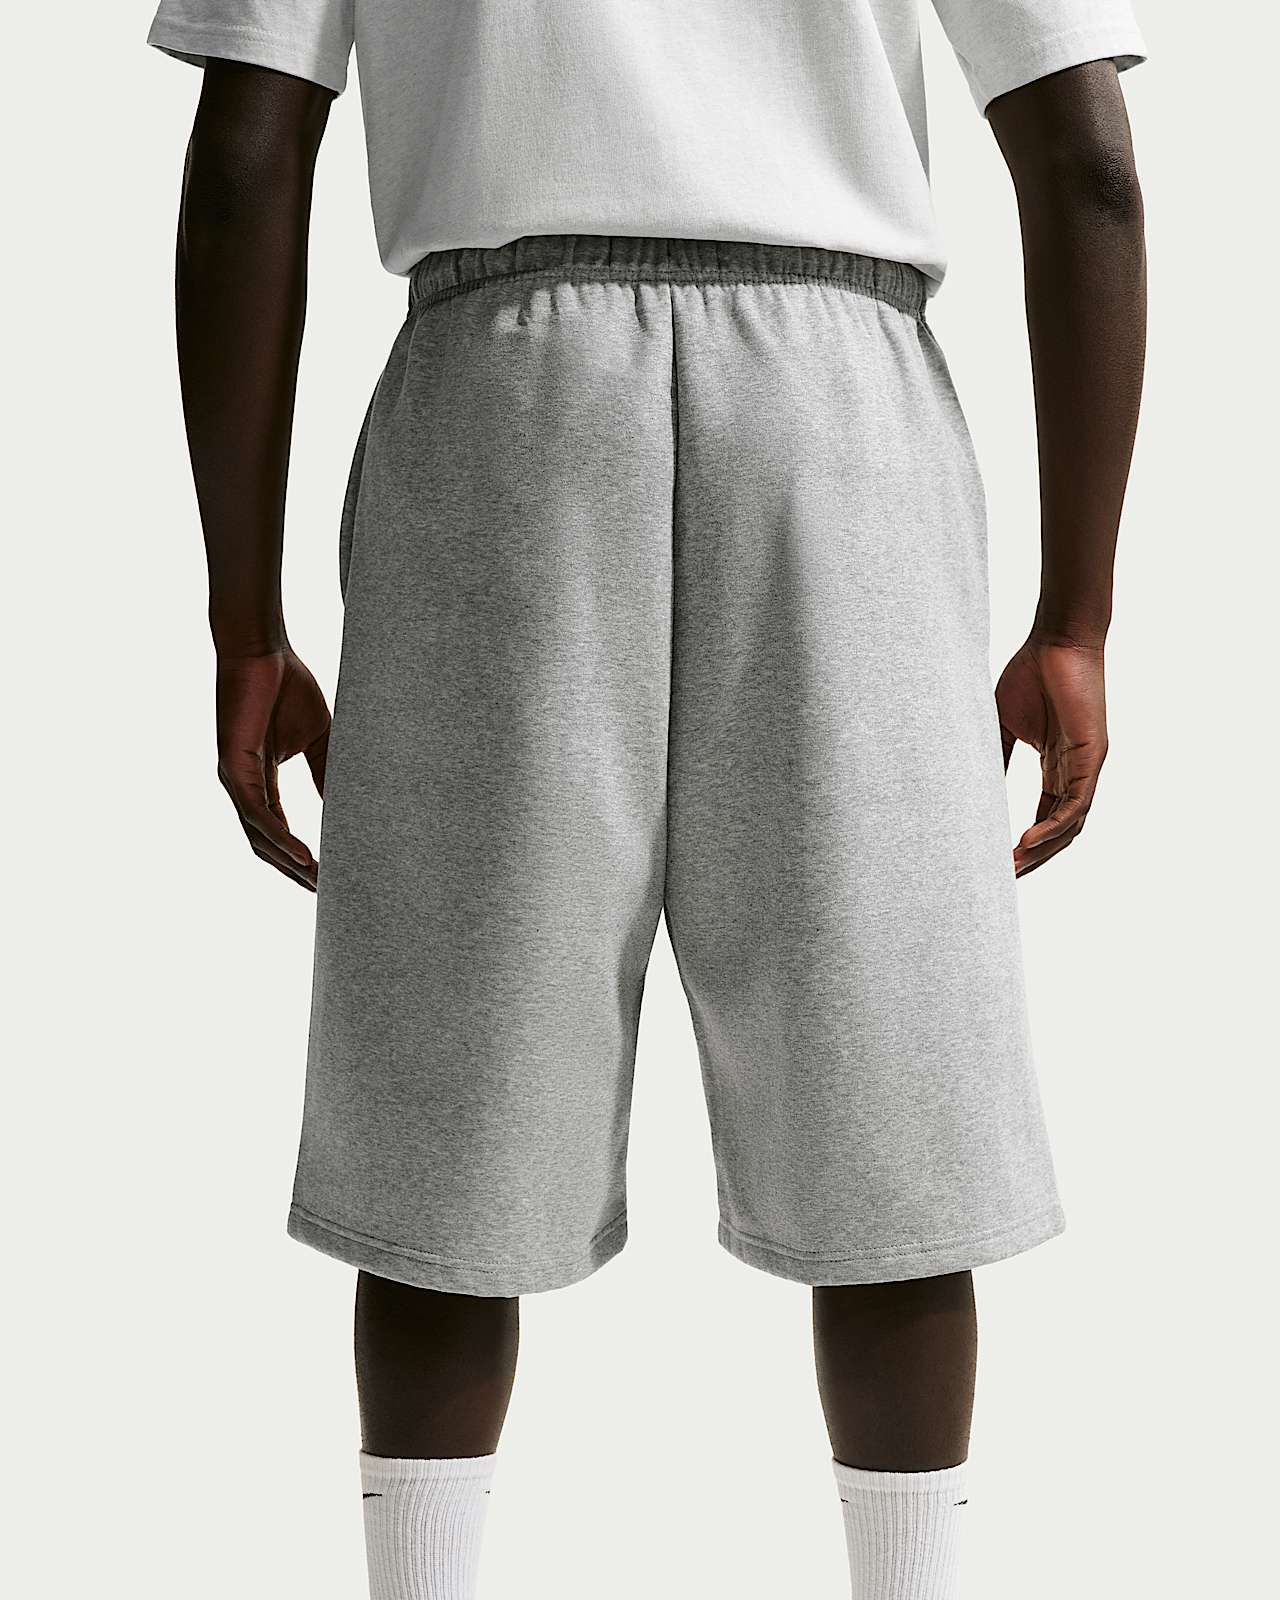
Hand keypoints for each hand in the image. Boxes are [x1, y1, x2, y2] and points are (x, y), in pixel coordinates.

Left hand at [215, 648, 330, 889]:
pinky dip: (281, 838)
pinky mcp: (233, 766)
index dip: (302, 858)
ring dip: (290, 864)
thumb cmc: (286, 685)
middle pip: (266, 845)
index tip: (330, 878)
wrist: (261, 649)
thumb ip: (328, 773)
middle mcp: (243, 787)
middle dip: (296, 872)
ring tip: (321, 883)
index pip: (279, 831)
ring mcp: (235, 779)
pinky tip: (304, 855)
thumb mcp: (320, 738)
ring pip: (260, 837)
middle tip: (329, 895)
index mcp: (260, 781)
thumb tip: (347, 808)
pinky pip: (258, 814)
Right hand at [995, 638, 1107, 877]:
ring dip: (1043, 851)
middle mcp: (1077, 771)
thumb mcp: (1002, 724)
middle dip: (1034, 858)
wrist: (1058, 640)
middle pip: (1060, 830)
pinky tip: (1027, 842)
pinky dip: (1052, 827)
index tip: (999, 863)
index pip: (1046, 816)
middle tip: (1004, 879)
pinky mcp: (1093, 756)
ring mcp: (1088, 766)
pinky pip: (1076, 804)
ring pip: (1071, 825)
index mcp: (1057, 766)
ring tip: (1013, 868)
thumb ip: (994, 758)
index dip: (1026, 844)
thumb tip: (972, 790)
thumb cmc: (1031, 673)